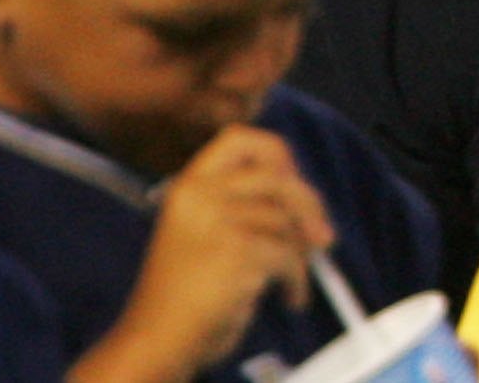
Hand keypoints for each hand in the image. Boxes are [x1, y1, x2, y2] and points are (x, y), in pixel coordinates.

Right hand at [79, 125, 334, 382]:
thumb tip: (309, 203)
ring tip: (294, 280)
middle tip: (323, 237)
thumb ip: (242, 207)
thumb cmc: (184, 295)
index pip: (239, 138)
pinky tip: (290, 298)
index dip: (276, 153)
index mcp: (188, 186)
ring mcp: (217, 221)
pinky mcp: (236, 251)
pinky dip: (297, 280)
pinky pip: (288, 256)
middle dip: (310, 206)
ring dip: (301, 255)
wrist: (155, 341)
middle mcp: (200, 195)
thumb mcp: (205, 233)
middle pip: (278, 177)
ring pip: (286, 221)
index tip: (293, 178)